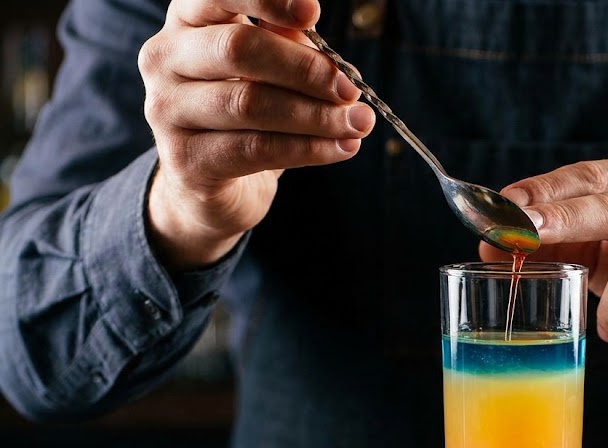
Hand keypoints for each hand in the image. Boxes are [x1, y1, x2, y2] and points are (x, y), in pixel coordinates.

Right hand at [138, 0, 374, 269]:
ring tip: (358, 124)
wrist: (208, 185)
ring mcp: (167, 110)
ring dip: (316, 115)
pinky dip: (307, 148)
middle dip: (306, 69)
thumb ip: (290, 50)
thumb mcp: (267, 74)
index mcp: (187, 23)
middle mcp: (165, 59)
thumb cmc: (243, 114)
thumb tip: (332, 57)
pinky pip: (255, 149)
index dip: (265, 0)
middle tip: (350, 89)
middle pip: (238, 49)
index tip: (313, 13)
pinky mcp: (184, 160)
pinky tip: (341, 148)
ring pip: (250, 104)